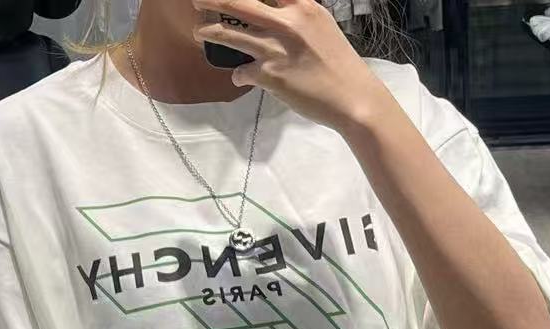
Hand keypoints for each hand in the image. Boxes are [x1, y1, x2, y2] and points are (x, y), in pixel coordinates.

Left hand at [192, 0, 391, 131]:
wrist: (352, 98)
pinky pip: (242, 71)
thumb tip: (274, 13)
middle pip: (238, 1)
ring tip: (200, 32)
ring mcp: (276, 49)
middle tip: (197, 0)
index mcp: (302, 5)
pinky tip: (240, 77)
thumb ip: (296, 16)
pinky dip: (238, 74)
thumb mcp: (321, 25)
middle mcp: (286, 21)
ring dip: (210, 32)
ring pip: (230, 34)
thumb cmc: (339, 64)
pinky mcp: (271, 76)